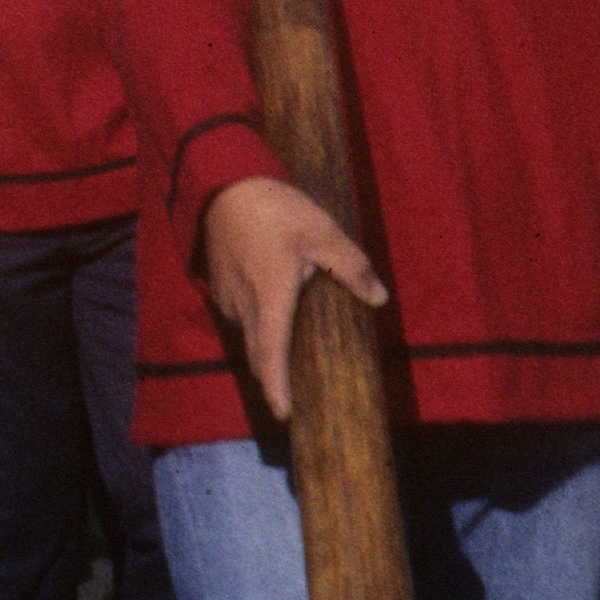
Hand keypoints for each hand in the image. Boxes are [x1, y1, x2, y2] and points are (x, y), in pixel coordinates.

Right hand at [199, 176, 391, 419]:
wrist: (222, 184)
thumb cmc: (276, 209)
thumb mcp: (323, 232)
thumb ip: (352, 267)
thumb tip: (380, 299)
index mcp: (271, 298)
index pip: (272, 356)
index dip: (277, 389)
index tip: (285, 415)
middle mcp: (244, 306)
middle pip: (258, 355)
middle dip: (273, 380)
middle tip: (293, 401)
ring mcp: (228, 298)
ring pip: (247, 337)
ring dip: (265, 353)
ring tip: (287, 365)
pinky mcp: (219, 287)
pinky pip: (239, 319)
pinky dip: (256, 330)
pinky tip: (273, 322)